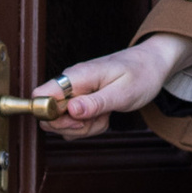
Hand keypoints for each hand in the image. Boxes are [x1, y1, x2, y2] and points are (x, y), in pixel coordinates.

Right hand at [50, 34, 189, 136]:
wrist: (152, 64)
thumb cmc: (140, 74)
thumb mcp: (123, 93)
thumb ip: (96, 102)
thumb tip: (70, 110)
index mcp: (76, 76)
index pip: (40, 96)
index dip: (50, 115)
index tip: (78, 120)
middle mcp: (69, 84)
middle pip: (48, 117)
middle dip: (73, 127)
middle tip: (98, 119)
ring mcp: (73, 94)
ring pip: (62, 124)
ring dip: (85, 128)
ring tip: (105, 114)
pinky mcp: (79, 102)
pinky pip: (75, 123)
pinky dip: (90, 126)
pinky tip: (105, 114)